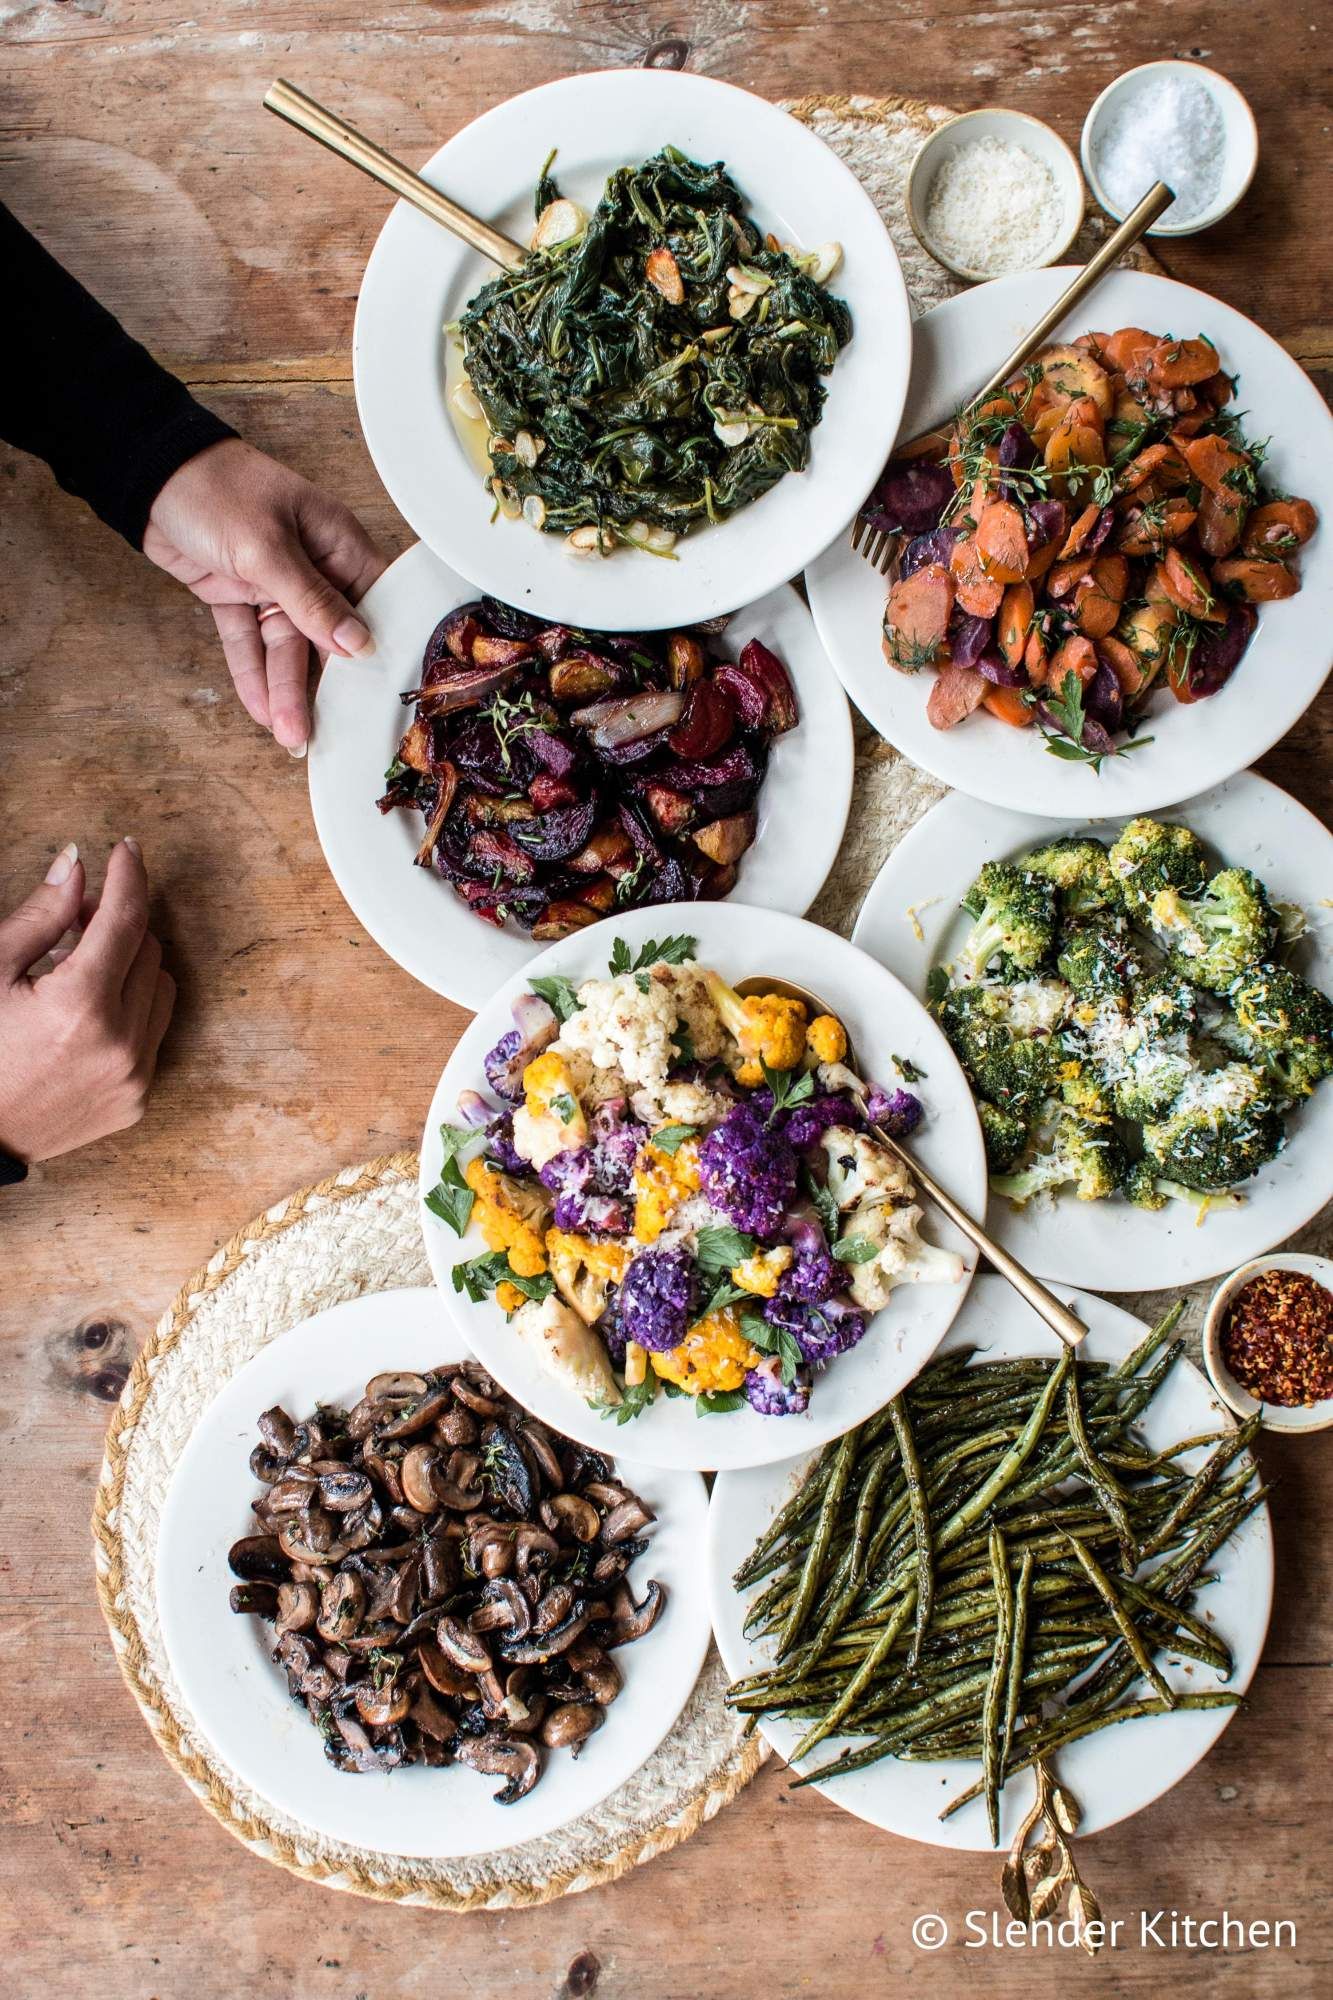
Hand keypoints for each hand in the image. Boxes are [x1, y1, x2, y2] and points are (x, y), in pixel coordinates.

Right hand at [0, 841, 175, 1164]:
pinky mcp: (136, 1100)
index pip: (126, 919)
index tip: (128, 849)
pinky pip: (152, 1034)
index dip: (129, 876)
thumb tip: (77, 864)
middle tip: (76, 919)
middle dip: (117, 923)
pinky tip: (84, 1013)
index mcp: (81, 1005)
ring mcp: (133, 1076)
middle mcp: (120, 1043)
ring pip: (160, 989)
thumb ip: (40, 916)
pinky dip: (129, 1011)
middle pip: (148, 949)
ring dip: (129, 966)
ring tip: (78, 967)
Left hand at [143, 438, 386, 752]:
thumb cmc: (217, 490)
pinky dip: (252, 673)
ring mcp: (274, 583)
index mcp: (336, 542)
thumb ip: (313, 601)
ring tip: (292, 736)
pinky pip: (250, 642)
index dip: (380, 647)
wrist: (148, 474)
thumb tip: (360, 645)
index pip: (372, 603)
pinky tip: (261, 708)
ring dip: (286, 690)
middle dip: (326, 684)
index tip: (385, 693)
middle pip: (327, 637)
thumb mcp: (268, 548)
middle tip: (333, 730)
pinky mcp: (239, 596)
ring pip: (287, 646)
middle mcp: (313, 566)